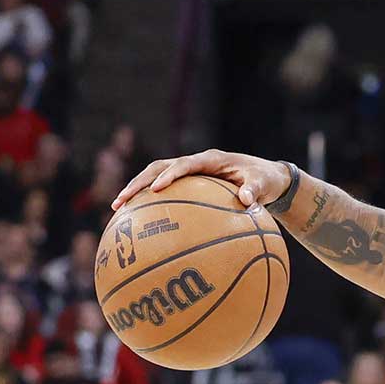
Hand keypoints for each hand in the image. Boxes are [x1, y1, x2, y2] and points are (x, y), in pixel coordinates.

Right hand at [111, 149, 291, 210]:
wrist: (267, 177)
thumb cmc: (265, 180)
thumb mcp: (264, 184)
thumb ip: (254, 190)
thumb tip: (245, 201)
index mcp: (212, 159)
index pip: (185, 163)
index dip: (170, 174)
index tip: (157, 188)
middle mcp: (196, 163)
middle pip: (159, 167)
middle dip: (139, 183)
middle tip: (121, 201)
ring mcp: (190, 172)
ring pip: (155, 177)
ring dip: (136, 191)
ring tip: (117, 210)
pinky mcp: (188, 183)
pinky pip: (164, 191)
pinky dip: (149, 202)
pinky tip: (136, 224)